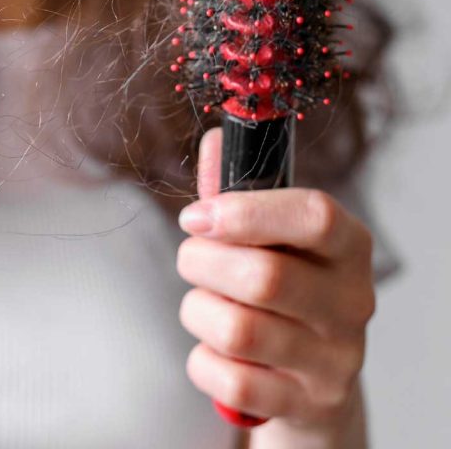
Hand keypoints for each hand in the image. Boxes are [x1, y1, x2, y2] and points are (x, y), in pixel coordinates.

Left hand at [175, 127, 375, 428]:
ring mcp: (333, 360)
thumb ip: (238, 190)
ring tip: (205, 305)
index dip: (246, 212)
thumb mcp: (269, 238)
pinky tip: (215, 351)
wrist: (309, 381)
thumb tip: (216, 138)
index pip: (315, 217)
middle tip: (192, 259)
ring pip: (238, 331)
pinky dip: (203, 362)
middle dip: (202, 263)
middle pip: (264, 277)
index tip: (197, 215)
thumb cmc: (281, 292)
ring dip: (198, 312)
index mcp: (348, 247)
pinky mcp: (306, 404)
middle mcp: (352, 303)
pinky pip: (229, 381)